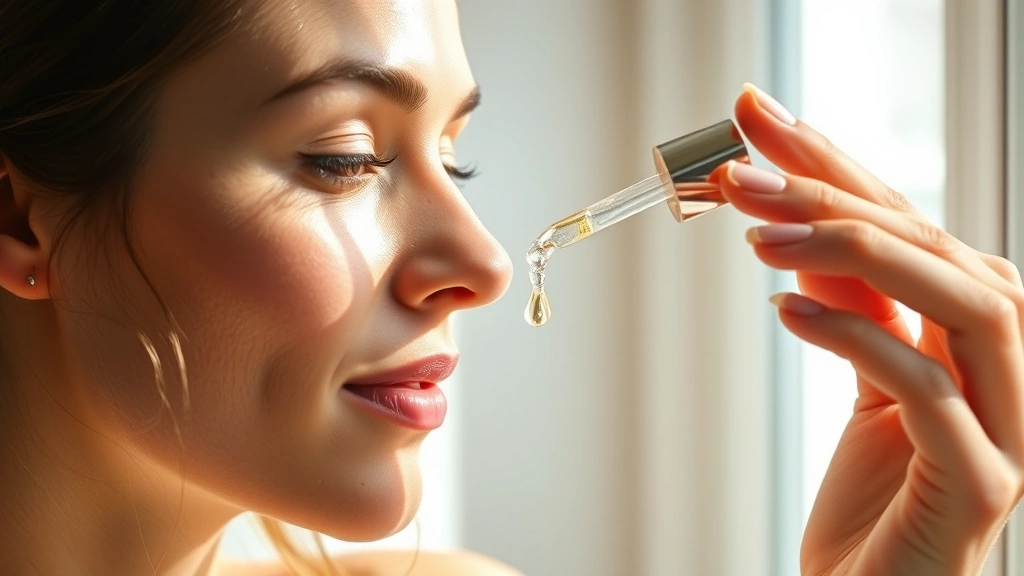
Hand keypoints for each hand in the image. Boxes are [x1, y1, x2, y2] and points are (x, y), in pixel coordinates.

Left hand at [720, 85, 1023, 574]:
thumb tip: (796, 220)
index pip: (906, 223)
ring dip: (858, 252)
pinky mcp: (982, 484)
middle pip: (937, 249)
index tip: (754, 114)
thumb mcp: (859, 383)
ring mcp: (1007, 426)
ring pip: (965, 306)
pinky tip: (786, 310)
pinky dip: (859, 339)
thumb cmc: (873, 501)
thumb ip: (846, 300)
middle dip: (835, 194)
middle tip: (739, 167)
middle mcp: (1006, 367)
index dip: (833, 161)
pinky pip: (932, 393)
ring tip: (761, 230)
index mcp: (973, 332)